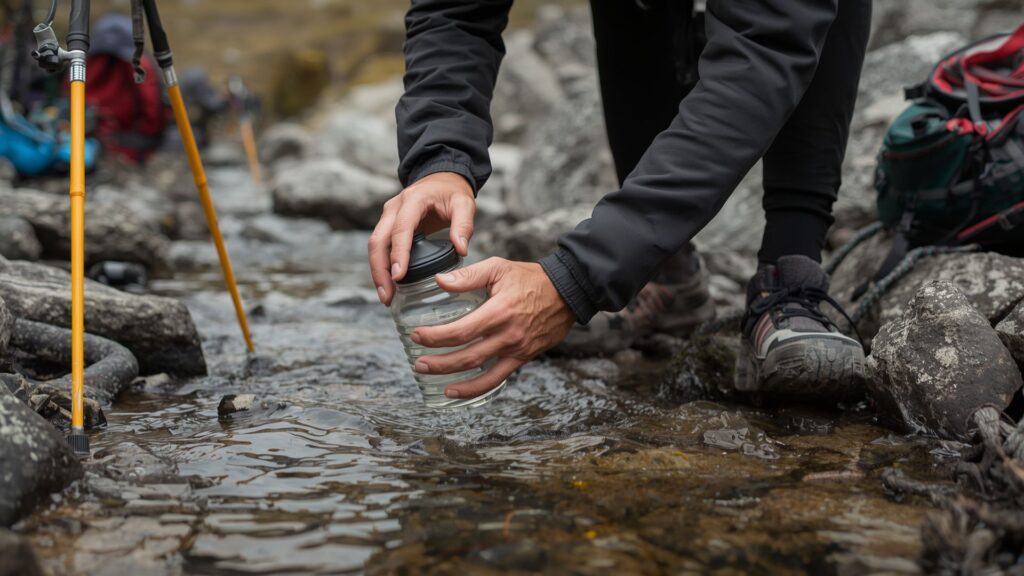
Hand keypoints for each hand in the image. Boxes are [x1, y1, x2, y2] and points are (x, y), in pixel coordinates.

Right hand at [368, 171, 474, 305]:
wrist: (441, 179)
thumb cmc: (452, 192)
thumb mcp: (465, 204)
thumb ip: (464, 225)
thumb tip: (461, 249)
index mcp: (413, 200)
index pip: (401, 229)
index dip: (398, 253)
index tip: (398, 276)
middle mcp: (394, 207)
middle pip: (378, 240)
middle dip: (380, 270)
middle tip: (388, 295)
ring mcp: (388, 216)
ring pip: (375, 246)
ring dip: (377, 272)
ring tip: (386, 296)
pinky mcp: (388, 225)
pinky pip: (380, 247)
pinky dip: (381, 266)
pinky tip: (388, 285)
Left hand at [411, 258, 575, 399]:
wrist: (567, 292)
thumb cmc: (531, 278)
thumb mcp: (499, 267)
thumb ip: (468, 275)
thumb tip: (440, 281)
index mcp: (499, 311)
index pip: (460, 331)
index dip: (435, 336)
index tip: (417, 335)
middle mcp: (507, 335)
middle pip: (467, 357)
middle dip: (439, 363)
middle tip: (418, 362)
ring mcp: (517, 350)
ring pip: (481, 374)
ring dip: (455, 381)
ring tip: (434, 381)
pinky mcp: (523, 358)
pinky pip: (498, 378)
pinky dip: (477, 388)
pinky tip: (459, 391)